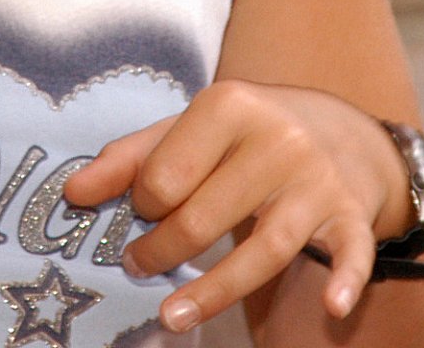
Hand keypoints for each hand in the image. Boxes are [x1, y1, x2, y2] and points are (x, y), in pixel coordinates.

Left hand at [61, 81, 412, 332]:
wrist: (341, 130)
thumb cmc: (246, 134)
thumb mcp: (190, 128)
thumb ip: (132, 156)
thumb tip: (73, 193)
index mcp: (230, 106)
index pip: (168, 172)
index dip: (143, 204)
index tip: (140, 214)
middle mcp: (277, 139)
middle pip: (206, 215)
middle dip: (162, 250)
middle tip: (137, 265)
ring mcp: (317, 179)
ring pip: (265, 248)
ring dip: (216, 292)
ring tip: (170, 317)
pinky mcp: (351, 214)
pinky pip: (350, 252)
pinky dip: (345, 279)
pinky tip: (333, 306)